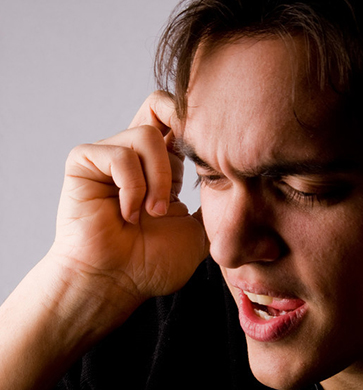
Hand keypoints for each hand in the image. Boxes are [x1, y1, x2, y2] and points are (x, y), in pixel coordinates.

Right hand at [50, 90, 206, 309]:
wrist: (115, 284)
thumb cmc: (152, 263)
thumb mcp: (200, 231)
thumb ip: (219, 208)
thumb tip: (251, 197)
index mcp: (163, 165)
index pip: (181, 121)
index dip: (201, 128)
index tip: (219, 155)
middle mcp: (137, 154)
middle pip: (160, 104)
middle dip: (182, 131)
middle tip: (191, 167)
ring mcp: (110, 155)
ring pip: (147, 135)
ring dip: (157, 179)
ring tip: (152, 213)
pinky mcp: (84, 161)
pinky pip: (119, 154)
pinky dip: (132, 186)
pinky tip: (128, 214)